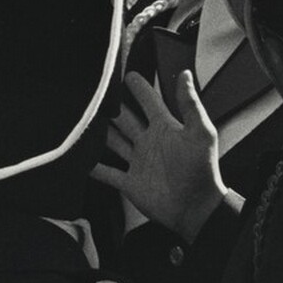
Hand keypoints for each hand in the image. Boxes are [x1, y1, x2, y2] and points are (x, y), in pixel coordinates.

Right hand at [91, 71, 227, 242]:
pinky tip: (81, 161)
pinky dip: (95, 168)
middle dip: (113, 107)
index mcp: (166, 128)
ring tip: (84, 122)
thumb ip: (190, 104)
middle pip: (126, 120)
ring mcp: (138, 162)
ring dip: (101, 134)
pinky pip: (108, 173)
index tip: (128, 74)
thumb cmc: (201, 171)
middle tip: (96, 95)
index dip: (139, 88)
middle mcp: (149, 142)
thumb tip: (185, 74)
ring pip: (115, 142)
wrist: (195, 209)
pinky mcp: (130, 182)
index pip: (150, 101)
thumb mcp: (200, 133)